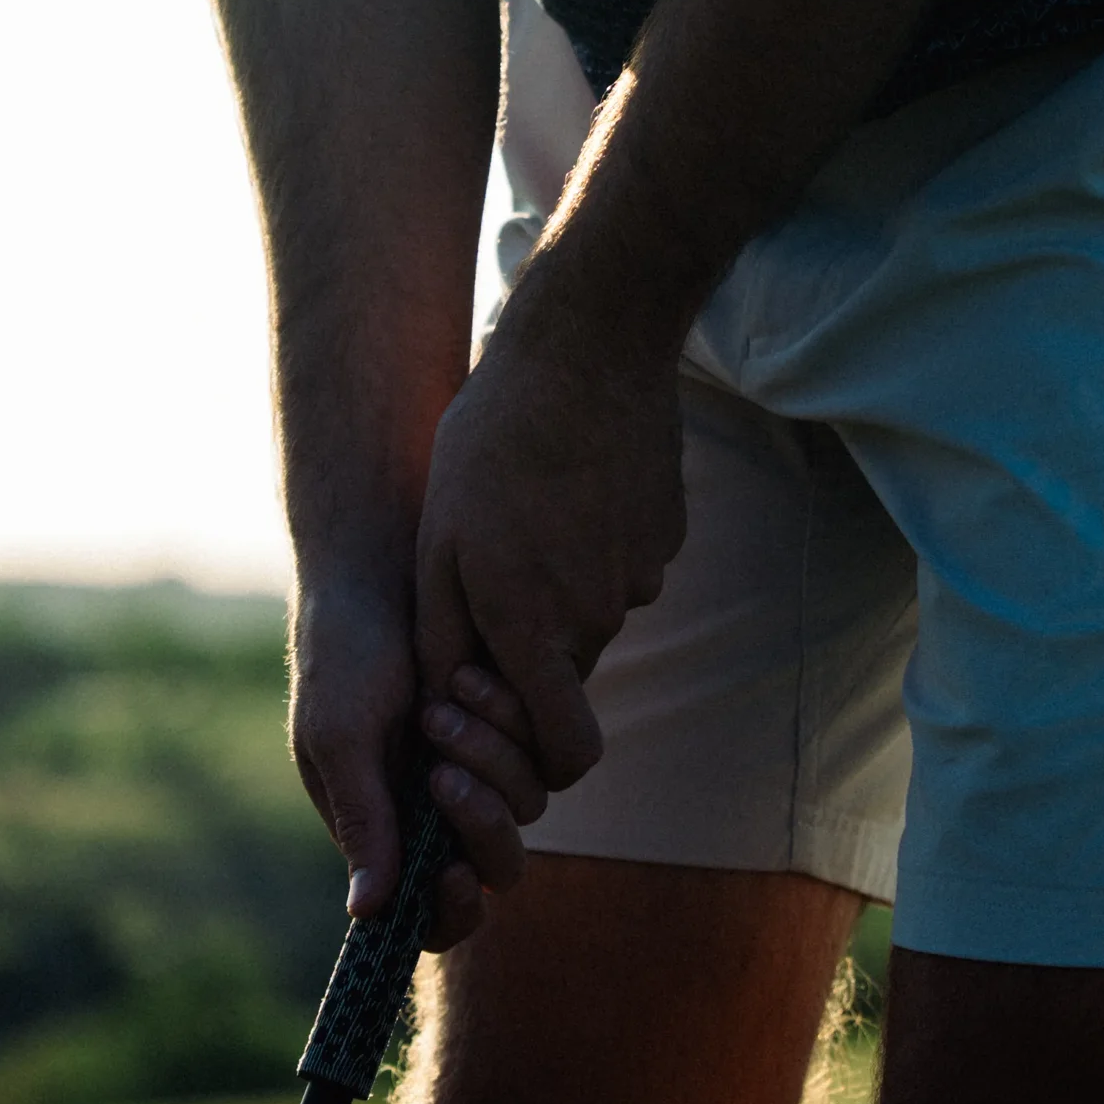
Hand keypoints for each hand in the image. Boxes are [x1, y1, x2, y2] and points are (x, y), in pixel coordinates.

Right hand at [288, 559, 531, 946]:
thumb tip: (365, 915)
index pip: (427, 916)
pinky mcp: (509, 726)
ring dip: (489, 758)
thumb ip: (363, 821)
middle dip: (480, 824)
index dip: (448, 913)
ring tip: (443, 697)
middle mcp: (434, 811)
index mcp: (382, 832)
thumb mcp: (339, 736)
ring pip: (524, 809)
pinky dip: (512, 723)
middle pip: (493, 871)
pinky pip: (543, 754)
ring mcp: (475, 767)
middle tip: (444, 769)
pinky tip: (470, 675)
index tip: (452, 874)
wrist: (376, 560)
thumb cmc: (341, 650)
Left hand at [414, 293, 687, 791]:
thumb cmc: (491, 440)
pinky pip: (621, 568)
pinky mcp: (666, 536)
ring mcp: (642, 575)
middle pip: (567, 678)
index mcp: (538, 627)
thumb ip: (445, 637)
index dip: (524, 748)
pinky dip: (589, 546)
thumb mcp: (437, 542)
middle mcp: (601, 616)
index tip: (473, 689)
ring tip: (519, 510)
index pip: (564, 755)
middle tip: (482, 578)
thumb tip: (453, 700)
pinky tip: (562, 484)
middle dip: (525, 654)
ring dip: (554, 589)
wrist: (587, 348)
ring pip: (593, 618)